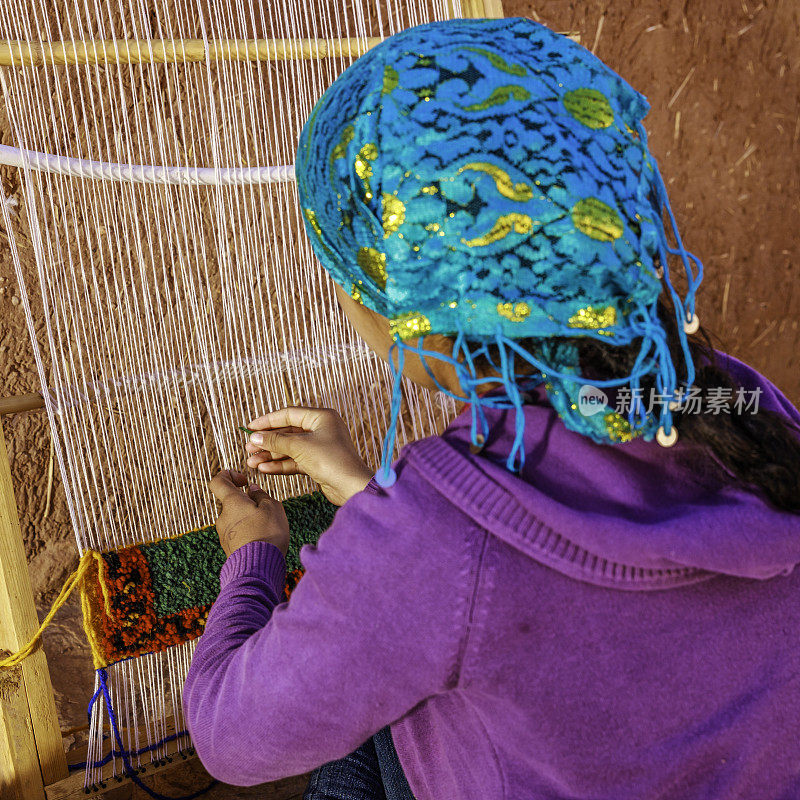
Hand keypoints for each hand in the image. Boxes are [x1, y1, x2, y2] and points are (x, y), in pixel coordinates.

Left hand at [209, 470, 289, 556]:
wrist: (258, 568)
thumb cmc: (267, 533)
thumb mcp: (273, 507)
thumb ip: (261, 495)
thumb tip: (252, 490)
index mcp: (232, 503)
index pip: (218, 481)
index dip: (228, 475)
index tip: (243, 480)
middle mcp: (223, 517)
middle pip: (232, 503)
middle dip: (248, 504)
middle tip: (266, 510)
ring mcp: (224, 534)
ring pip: (236, 519)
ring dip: (249, 520)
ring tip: (267, 529)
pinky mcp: (228, 548)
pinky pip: (237, 534)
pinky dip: (248, 533)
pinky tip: (262, 540)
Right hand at [245, 407, 372, 505]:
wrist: (351, 487)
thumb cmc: (331, 461)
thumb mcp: (300, 447)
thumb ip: (276, 441)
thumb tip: (255, 437)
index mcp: (321, 417)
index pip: (289, 414)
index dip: (267, 421)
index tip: (249, 428)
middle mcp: (320, 430)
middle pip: (287, 432)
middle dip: (267, 442)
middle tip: (248, 449)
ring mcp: (319, 447)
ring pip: (289, 448)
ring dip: (270, 455)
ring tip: (252, 462)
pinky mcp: (317, 463)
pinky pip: (294, 461)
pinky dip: (280, 465)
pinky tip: (264, 469)